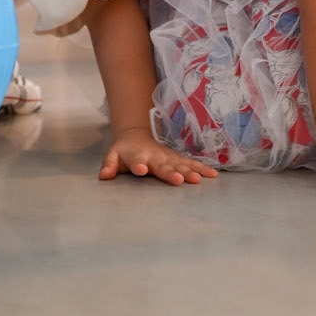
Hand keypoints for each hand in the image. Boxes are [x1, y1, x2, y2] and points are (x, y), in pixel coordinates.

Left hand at [98, 127, 217, 185]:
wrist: (137, 135)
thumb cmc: (124, 150)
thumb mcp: (112, 155)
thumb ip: (109, 165)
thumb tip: (103, 176)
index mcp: (137, 156)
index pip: (136, 161)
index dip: (138, 165)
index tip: (141, 169)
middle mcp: (155, 156)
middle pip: (163, 165)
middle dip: (170, 172)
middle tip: (178, 179)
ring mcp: (168, 157)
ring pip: (180, 164)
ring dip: (189, 171)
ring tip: (198, 180)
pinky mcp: (177, 159)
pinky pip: (190, 164)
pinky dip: (201, 168)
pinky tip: (212, 175)